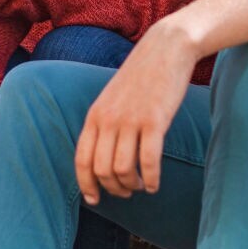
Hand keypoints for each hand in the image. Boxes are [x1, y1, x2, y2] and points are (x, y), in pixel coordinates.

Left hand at [75, 21, 197, 202]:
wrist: (165, 48)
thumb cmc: (142, 76)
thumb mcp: (112, 98)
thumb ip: (105, 123)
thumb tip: (103, 157)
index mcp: (95, 115)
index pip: (81, 160)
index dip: (86, 185)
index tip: (95, 200)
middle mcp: (108, 120)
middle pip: (101, 170)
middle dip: (113, 189)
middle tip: (126, 192)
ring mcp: (130, 121)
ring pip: (122, 169)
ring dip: (132, 185)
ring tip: (141, 186)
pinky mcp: (154, 121)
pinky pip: (148, 162)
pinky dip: (151, 180)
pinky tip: (155, 184)